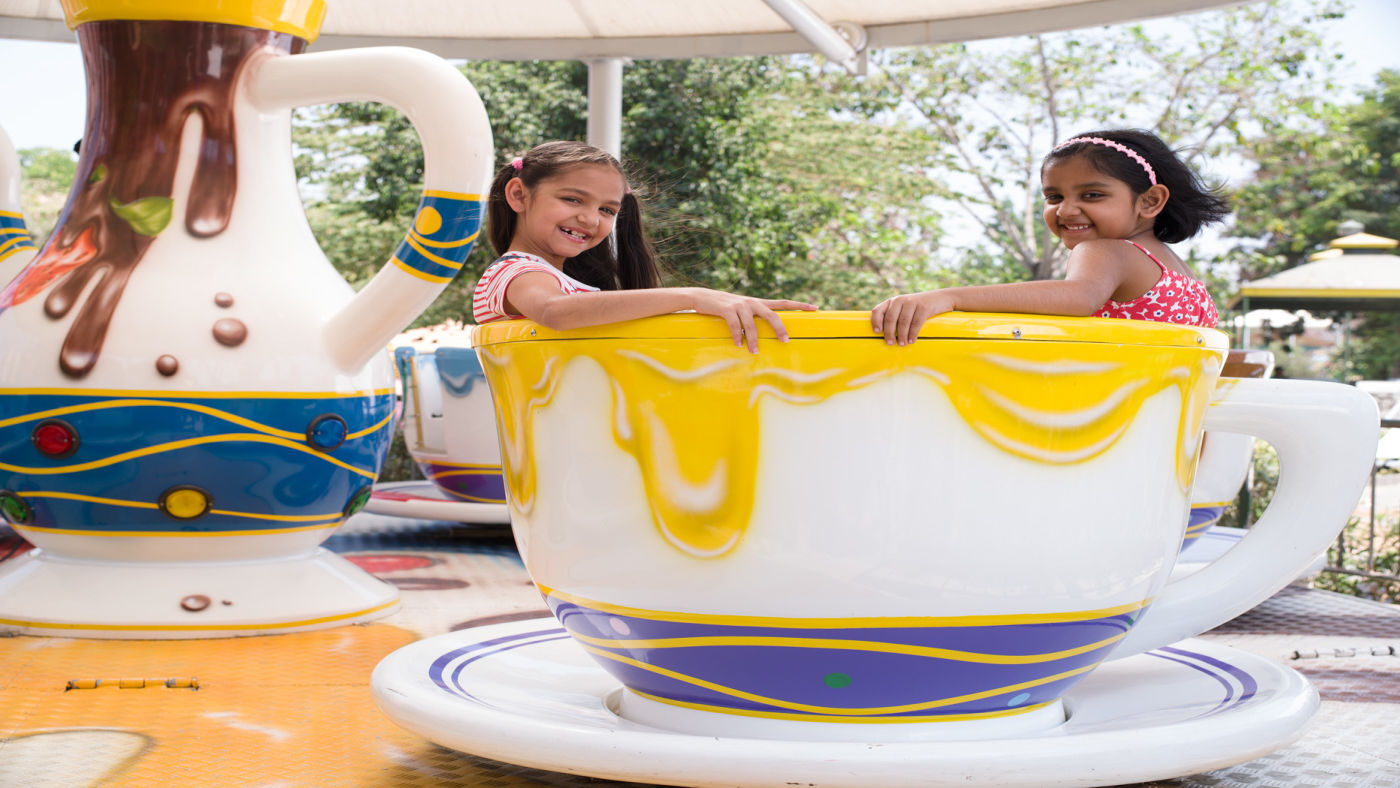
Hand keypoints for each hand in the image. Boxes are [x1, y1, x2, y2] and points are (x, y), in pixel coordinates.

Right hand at [687, 289, 816, 352]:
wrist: (702, 297)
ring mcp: (739, 305)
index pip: (783, 302)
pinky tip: (738, 345)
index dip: (800, 305)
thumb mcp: (742, 310)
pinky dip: (737, 336)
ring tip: (755, 352)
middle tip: (786, 341)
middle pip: (772, 314)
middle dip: (780, 328)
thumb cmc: (724, 307)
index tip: (816, 307)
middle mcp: (752, 302)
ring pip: (752, 324)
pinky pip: (735, 325)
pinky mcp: (727, 309)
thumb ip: (753, 317)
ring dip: (754, 340)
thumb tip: (765, 333)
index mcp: (758, 303)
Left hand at [870, 291, 953, 345]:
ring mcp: (912, 302)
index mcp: (892, 301)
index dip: (875, 321)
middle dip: (889, 332)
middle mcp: (900, 299)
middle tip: (890, 343)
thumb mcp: (905, 308)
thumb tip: (884, 336)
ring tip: (902, 344)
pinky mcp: (924, 307)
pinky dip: (913, 333)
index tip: (877, 332)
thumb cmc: (918, 308)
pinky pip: (916, 323)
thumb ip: (895, 317)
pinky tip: (912, 340)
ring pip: (903, 321)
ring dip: (902, 335)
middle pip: (890, 318)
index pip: (878, 310)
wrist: (941, 299)